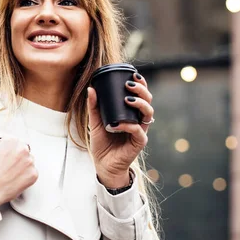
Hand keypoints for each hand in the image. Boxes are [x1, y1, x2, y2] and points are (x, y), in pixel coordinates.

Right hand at [0, 137, 37, 211]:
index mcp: (11, 141)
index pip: (15, 142)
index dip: (9, 150)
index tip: (7, 155)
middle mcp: (22, 149)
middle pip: (23, 151)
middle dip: (17, 157)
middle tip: (9, 165)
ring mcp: (29, 162)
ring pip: (29, 162)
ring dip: (22, 166)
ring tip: (11, 174)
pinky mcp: (33, 175)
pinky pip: (32, 173)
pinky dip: (25, 177)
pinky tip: (15, 180)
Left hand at [87, 74, 153, 188]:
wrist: (103, 164)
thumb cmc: (103, 143)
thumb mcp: (95, 122)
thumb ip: (94, 106)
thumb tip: (91, 88)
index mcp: (131, 113)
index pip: (141, 96)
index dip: (141, 84)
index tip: (134, 75)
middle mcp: (139, 120)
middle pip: (148, 101)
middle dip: (142, 91)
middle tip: (130, 85)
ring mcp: (140, 131)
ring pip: (148, 114)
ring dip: (140, 104)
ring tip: (128, 99)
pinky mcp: (139, 143)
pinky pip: (138, 131)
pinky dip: (128, 125)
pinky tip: (118, 123)